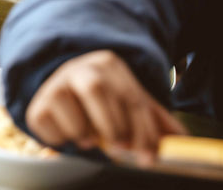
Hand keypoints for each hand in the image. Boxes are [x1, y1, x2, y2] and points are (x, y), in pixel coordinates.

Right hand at [26, 50, 184, 162]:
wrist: (63, 87)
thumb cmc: (105, 100)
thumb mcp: (131, 102)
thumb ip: (155, 120)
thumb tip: (184, 139)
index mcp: (108, 65)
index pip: (129, 97)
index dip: (143, 131)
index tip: (149, 157)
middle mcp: (79, 69)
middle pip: (96, 90)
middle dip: (112, 125)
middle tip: (121, 149)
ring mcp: (55, 84)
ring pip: (67, 105)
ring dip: (83, 132)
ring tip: (91, 139)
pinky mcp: (37, 103)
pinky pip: (47, 123)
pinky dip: (61, 138)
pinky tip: (70, 134)